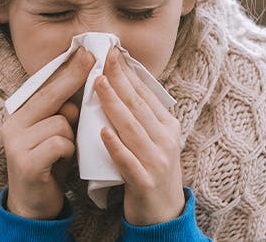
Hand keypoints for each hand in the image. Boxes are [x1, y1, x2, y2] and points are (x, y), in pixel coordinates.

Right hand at [1, 48, 89, 219]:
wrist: (33, 206)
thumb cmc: (49, 165)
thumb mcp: (55, 135)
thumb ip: (63, 113)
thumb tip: (80, 88)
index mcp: (18, 114)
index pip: (45, 86)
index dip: (66, 68)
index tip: (86, 51)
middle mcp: (12, 124)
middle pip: (50, 95)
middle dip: (74, 76)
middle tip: (93, 57)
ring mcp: (15, 142)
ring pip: (61, 123)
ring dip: (71, 137)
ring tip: (63, 154)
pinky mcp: (25, 161)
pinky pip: (60, 143)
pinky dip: (68, 152)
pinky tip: (60, 163)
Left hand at [94, 48, 184, 225]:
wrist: (162, 213)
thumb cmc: (151, 169)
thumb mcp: (153, 139)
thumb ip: (139, 115)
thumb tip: (120, 83)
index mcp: (167, 126)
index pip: (145, 94)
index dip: (128, 73)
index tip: (112, 52)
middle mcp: (165, 140)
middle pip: (138, 105)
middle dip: (120, 80)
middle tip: (103, 58)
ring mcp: (157, 161)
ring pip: (132, 128)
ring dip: (114, 105)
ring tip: (98, 85)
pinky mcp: (145, 181)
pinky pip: (128, 161)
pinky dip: (116, 146)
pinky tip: (102, 132)